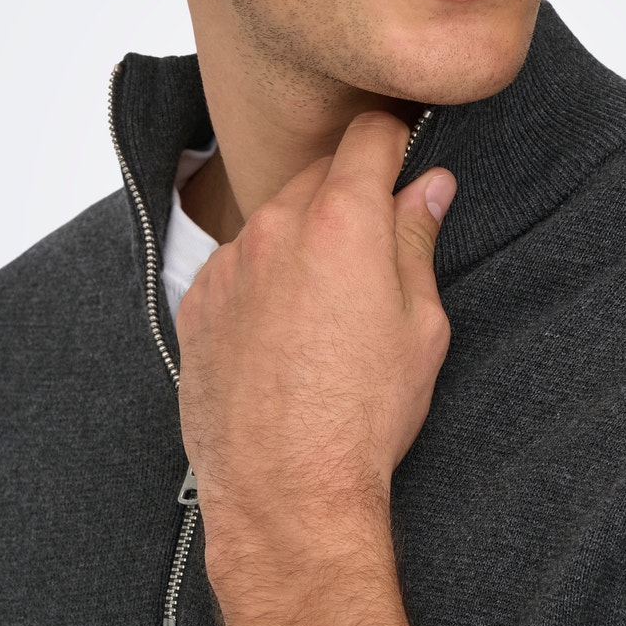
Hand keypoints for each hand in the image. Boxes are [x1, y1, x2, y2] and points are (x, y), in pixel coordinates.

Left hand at [175, 110, 455, 590]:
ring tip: (328, 305)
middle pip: (318, 173)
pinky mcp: (197, 303)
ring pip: (274, 221)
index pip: (369, 134)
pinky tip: (286, 332)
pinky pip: (238, 265)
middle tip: (377, 244)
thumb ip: (417, 241)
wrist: (285, 491)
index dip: (395, 138)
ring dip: (302, 238)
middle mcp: (276, 228)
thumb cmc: (363, 417)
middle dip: (350, 192)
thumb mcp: (421, 327)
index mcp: (343, 223)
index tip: (405, 153)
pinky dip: (263, 278)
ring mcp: (228, 264)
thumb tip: (428, 186)